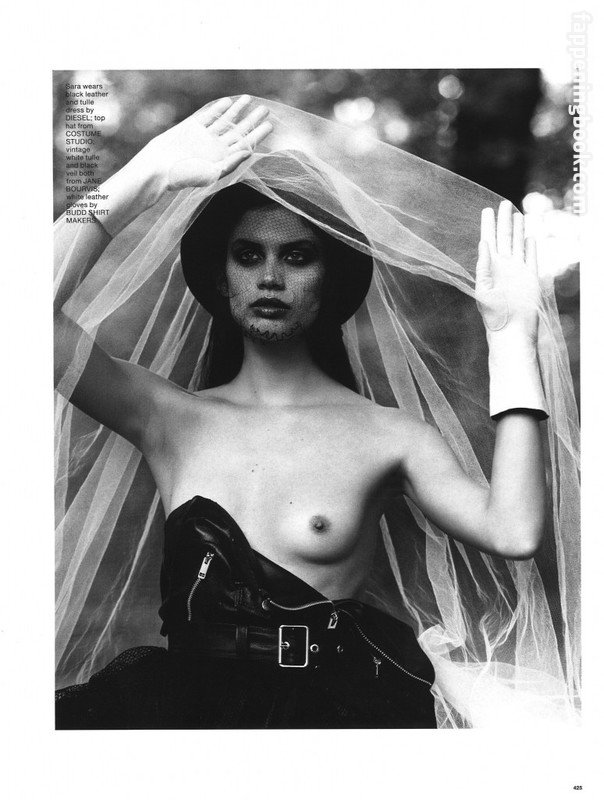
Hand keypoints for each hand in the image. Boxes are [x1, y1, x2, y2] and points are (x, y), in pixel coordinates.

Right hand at [137, 96, 272, 193]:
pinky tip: (228, 102)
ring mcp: (205, 137)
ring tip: (249, 99)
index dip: (258, 135)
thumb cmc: (184, 175)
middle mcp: (216, 148)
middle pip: (238, 131)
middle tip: (265, 109)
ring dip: (237, 110)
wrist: (159, 167)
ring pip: (225, 121)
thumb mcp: (212, 173)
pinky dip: (218, 109)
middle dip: (252, 120)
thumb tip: (249, 152)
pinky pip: (208, 117)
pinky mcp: (192, 128)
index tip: (270, 125)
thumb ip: (231, 163)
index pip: (245, 145)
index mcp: (223, 160)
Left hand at [476, 200, 539, 346]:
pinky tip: (529, 236)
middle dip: (503, 221)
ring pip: (518, 244)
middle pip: (504, 238)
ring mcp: (518, 271)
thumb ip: (483, 267)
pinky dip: (530, 246)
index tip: (486, 210)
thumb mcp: (483, 290)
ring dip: (517, 229)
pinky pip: (531, 257)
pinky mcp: (531, 277)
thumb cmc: (493, 315)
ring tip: (516, 214)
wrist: (511, 329)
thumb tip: (484, 243)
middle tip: (503, 204)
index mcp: (489, 268)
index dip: (488, 225)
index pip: (488, 240)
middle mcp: (503, 267)